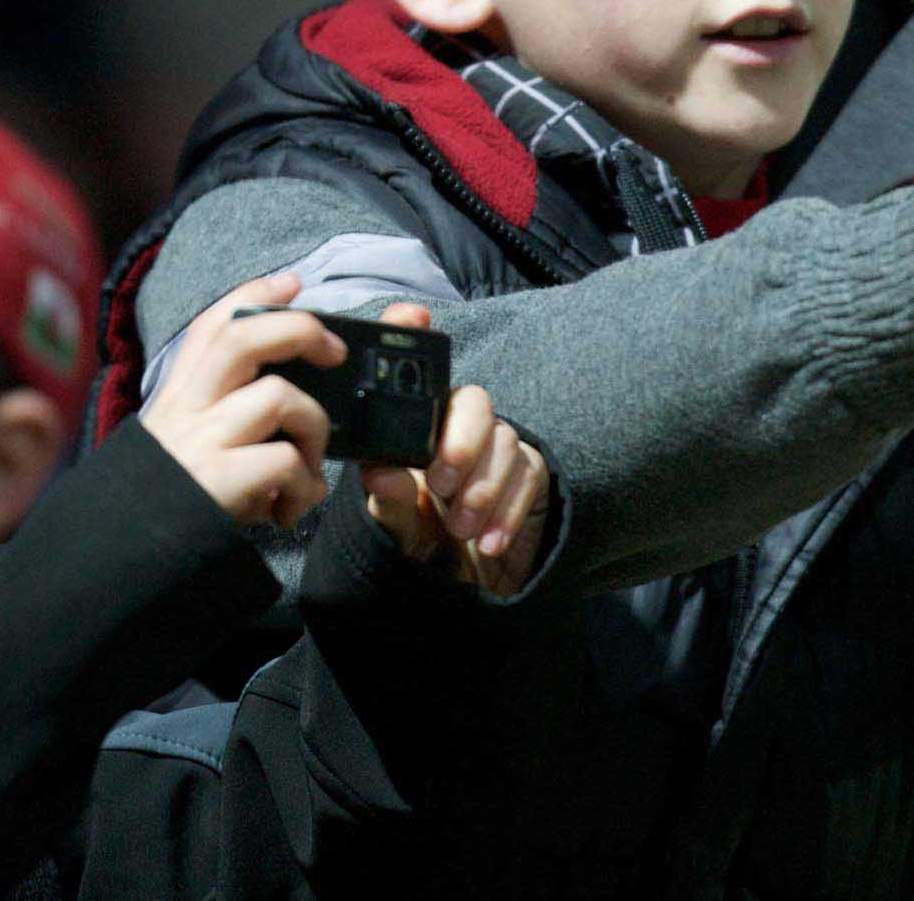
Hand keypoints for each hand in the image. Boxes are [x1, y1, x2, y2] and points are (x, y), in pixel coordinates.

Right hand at [139, 274, 335, 527]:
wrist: (120, 557)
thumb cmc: (173, 501)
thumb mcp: (184, 445)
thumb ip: (224, 417)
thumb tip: (293, 405)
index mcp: (178, 397)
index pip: (213, 326)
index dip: (255, 293)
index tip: (293, 281)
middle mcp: (185, 410)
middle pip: (243, 339)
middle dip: (299, 329)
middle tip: (334, 352)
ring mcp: (200, 443)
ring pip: (278, 397)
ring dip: (314, 429)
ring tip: (309, 469)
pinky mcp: (218, 481)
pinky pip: (285, 461)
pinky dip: (304, 486)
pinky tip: (291, 511)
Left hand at [363, 305, 552, 596]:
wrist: (470, 596)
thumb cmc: (423, 551)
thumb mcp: (396, 533)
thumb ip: (389, 503)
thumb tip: (382, 471)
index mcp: (417, 433)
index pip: (417, 378)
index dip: (413, 337)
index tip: (413, 317)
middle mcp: (459, 431)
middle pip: (473, 400)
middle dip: (461, 438)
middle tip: (442, 484)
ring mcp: (498, 450)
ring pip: (504, 439)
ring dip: (483, 486)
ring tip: (462, 530)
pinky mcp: (531, 476)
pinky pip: (529, 474)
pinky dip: (508, 508)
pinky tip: (489, 542)